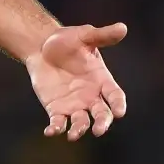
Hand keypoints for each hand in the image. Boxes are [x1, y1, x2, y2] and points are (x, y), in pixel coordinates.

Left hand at [26, 23, 128, 140]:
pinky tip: (50, 132)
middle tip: (99, 130)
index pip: (115, 95)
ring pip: (81, 122)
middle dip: (102, 123)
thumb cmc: (66, 41)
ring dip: (79, 130)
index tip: (120, 112)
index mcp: (102, 80)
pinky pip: (58, 122)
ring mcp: (75, 104)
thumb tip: (122, 28)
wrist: (41, 48)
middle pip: (102, 114)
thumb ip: (102, 35)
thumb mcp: (84, 36)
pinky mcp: (56, 109)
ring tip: (73, 135)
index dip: (118, 104)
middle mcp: (91, 96)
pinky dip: (56, 128)